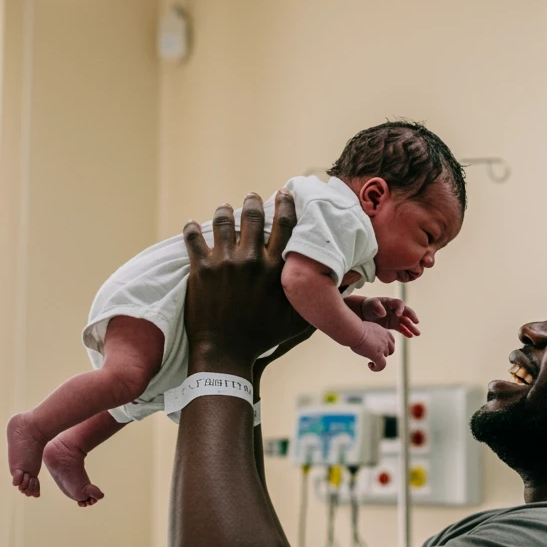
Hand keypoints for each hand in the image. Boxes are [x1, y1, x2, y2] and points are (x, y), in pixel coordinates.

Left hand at [183, 192, 311, 370]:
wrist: (225, 352)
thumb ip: (325, 296)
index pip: (285, 225)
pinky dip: (192, 228)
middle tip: (252, 197)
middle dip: (252, 202)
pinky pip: (193, 238)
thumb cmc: (264, 337)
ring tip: (225, 208)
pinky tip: (193, 225)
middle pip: (252, 216)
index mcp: (277, 268)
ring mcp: (225, 262)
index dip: (285, 205)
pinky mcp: (201, 269)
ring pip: (222, 221)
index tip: (283, 194)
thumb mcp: (299, 318)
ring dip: (224, 211)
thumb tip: (354, 277)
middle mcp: (252, 260)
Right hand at [351, 322, 395, 371]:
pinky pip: (382, 365)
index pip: (391, 340)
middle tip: (373, 353)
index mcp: (383, 331)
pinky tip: (370, 365)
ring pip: (386, 356)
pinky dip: (377, 368)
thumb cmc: (355, 328)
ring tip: (370, 359)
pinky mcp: (378, 355)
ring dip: (379, 358)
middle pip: (390, 349)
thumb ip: (369, 332)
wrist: (354, 331)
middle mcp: (385, 339)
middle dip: (383, 352)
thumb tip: (364, 336)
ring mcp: (383, 347)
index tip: (378, 347)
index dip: (387, 345)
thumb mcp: (366, 327)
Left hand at [361, 297, 419, 337]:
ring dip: (412, 327)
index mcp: (392, 302)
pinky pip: (402, 328)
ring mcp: (396, 317)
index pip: (400, 304)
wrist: (365, 312)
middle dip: (412, 317)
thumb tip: (384, 313)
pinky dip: (406, 332)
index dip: (401, 309)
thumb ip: (377, 307)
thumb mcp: (372, 304)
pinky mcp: (394, 324)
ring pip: (406, 322)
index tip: (399, 315)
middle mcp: (396, 309)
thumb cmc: (369, 305)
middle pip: (407, 312)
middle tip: (416, 322)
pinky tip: (411, 336)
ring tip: (417, 333)